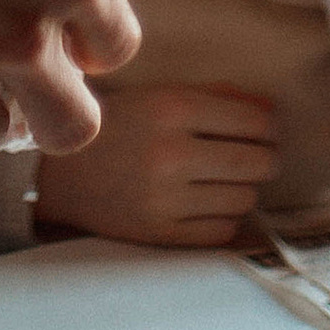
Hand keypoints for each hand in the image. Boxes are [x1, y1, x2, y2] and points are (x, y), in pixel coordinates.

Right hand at [35, 78, 279, 248]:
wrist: (58, 172)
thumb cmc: (115, 124)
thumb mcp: (157, 94)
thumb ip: (214, 96)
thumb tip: (271, 109)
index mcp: (171, 107)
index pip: (254, 120)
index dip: (270, 126)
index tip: (267, 129)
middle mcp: (171, 152)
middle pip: (257, 163)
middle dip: (266, 159)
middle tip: (258, 156)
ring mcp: (166, 198)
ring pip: (244, 199)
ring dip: (243, 188)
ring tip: (226, 180)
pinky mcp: (161, 234)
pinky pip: (222, 230)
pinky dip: (225, 217)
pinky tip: (208, 203)